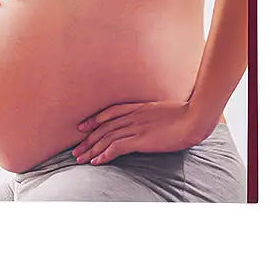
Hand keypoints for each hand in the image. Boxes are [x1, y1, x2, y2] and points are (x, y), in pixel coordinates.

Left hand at [71, 100, 214, 163]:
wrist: (194, 118)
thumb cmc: (184, 115)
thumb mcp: (163, 111)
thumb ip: (151, 116)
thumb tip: (148, 123)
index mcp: (138, 108)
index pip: (108, 113)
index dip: (93, 121)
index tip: (81, 128)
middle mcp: (133, 116)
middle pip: (103, 128)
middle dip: (87, 140)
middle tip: (75, 151)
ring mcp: (136, 127)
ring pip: (106, 138)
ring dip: (91, 150)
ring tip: (80, 159)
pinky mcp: (141, 140)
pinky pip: (117, 147)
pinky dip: (104, 155)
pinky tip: (97, 162)